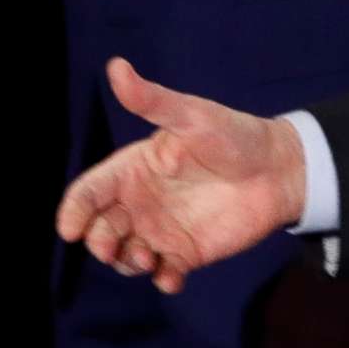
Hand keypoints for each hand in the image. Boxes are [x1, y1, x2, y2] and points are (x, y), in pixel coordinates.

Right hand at [54, 58, 307, 294]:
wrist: (279, 168)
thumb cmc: (233, 135)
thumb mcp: (192, 115)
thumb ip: (153, 101)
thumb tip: (116, 66)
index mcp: (132, 169)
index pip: (91, 191)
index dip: (75, 209)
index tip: (69, 229)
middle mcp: (140, 202)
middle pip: (102, 229)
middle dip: (98, 242)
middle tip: (112, 248)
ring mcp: (161, 230)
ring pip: (126, 256)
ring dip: (126, 264)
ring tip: (146, 260)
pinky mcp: (187, 253)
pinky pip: (164, 274)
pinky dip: (162, 281)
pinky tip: (171, 279)